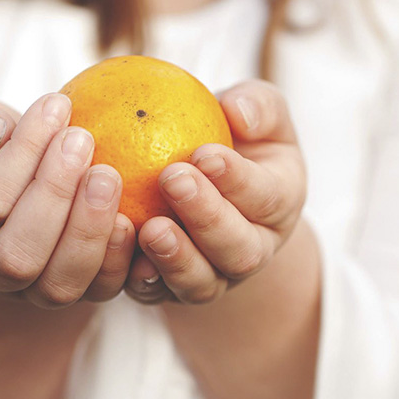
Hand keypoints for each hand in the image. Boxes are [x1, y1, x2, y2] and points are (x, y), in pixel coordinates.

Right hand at [0, 93, 136, 307]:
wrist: (10, 192)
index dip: (23, 154)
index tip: (57, 104)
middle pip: (16, 256)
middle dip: (54, 195)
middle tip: (82, 140)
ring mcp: (28, 291)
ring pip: (56, 286)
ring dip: (88, 230)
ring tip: (108, 175)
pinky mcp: (74, 294)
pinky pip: (98, 292)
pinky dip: (119, 259)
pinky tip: (133, 216)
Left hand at [125, 80, 306, 304]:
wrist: (207, 186)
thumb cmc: (233, 136)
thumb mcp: (257, 112)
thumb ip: (257, 104)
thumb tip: (236, 109)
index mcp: (279, 205)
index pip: (267, 197)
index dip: (238, 180)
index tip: (204, 153)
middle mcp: (252, 250)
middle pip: (239, 250)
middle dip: (207, 217)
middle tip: (172, 178)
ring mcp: (213, 277)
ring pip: (201, 283)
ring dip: (175, 258)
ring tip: (149, 227)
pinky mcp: (170, 291)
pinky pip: (155, 294)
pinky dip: (138, 279)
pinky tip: (119, 251)